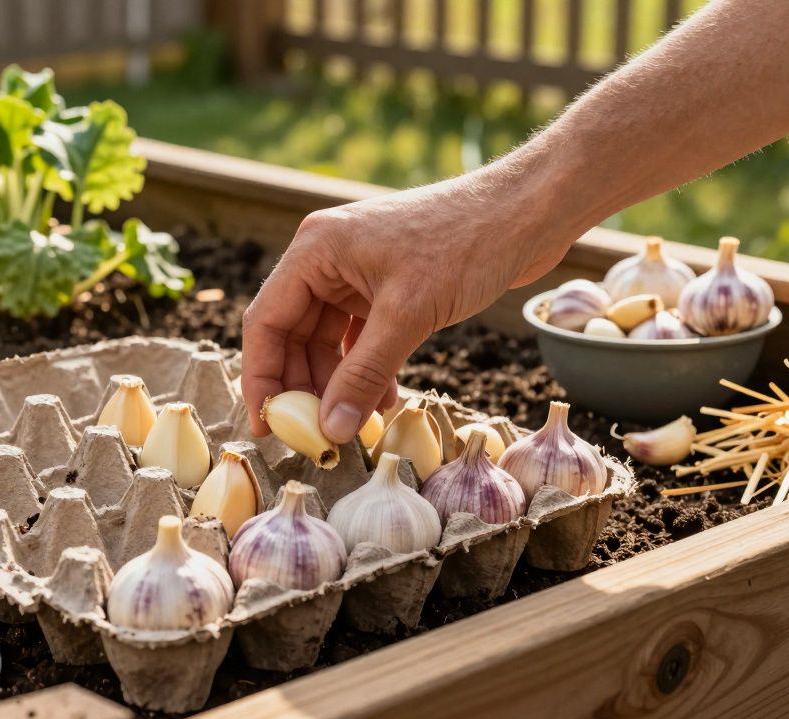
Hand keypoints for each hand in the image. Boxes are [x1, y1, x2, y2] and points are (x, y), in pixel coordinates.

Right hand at [241, 163, 579, 443]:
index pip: (266, 322)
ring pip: (326, 341)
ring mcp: (357, 273)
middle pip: (292, 334)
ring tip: (350, 425)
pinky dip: (364, 370)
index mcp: (316, 250)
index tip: (266, 427)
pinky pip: (358, 338)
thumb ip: (364, 373)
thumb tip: (331, 428)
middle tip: (312, 435)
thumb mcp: (409, 314)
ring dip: (336, 384)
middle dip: (301, 387)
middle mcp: (327, 258)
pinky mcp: (386, 287)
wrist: (526, 212)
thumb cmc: (467, 243)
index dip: (261, 378)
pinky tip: (378, 402)